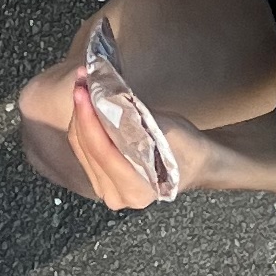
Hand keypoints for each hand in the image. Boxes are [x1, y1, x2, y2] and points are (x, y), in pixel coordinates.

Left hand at [18, 29, 171, 210]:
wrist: (195, 163)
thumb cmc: (185, 147)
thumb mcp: (165, 129)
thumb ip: (133, 119)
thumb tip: (104, 95)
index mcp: (136, 190)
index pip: (102, 152)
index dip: (89, 119)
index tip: (83, 90)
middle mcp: (117, 196)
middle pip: (87, 150)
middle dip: (81, 112)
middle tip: (81, 79)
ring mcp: (106, 190)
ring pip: (80, 149)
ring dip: (79, 115)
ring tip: (82, 85)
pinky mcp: (100, 180)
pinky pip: (83, 151)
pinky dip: (83, 126)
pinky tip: (86, 104)